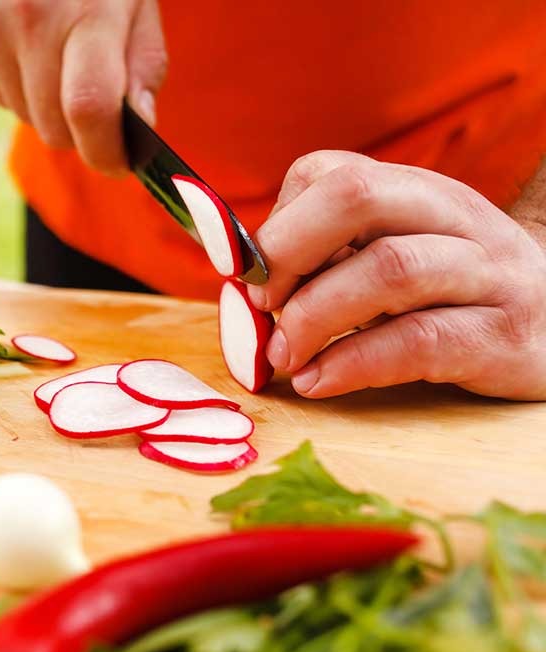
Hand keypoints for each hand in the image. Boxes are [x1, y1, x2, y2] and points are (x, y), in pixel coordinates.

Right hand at [0, 0, 166, 174]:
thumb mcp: (137, 2)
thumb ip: (143, 66)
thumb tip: (136, 129)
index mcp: (89, 8)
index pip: (90, 108)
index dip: (106, 151)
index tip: (118, 162)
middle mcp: (31, 18)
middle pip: (56, 128)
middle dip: (81, 132)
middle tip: (95, 100)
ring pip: (28, 118)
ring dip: (49, 107)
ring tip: (58, 54)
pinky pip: (0, 98)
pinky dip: (20, 87)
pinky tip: (28, 45)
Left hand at [249, 150, 545, 400]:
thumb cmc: (449, 295)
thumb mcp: (394, 256)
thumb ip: (329, 260)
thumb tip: (247, 290)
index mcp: (416, 192)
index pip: (332, 172)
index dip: (277, 224)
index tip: (251, 277)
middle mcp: (454, 218)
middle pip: (358, 196)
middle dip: (290, 252)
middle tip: (263, 305)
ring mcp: (486, 274)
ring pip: (389, 269)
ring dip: (313, 317)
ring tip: (284, 356)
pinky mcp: (501, 338)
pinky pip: (418, 342)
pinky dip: (352, 364)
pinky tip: (318, 382)